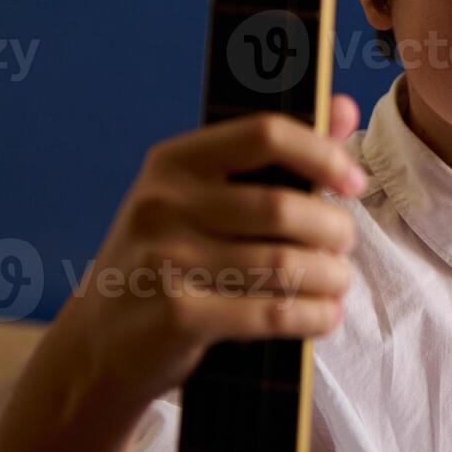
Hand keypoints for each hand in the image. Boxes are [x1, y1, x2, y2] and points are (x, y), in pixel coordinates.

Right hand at [61, 95, 368, 405]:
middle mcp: (164, 203)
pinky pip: (271, 312)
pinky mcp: (176, 316)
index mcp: (174, 162)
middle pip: (283, 207)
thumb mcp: (201, 198)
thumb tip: (344, 108)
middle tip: (345, 244)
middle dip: (334, 229)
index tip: (354, 182)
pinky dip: (313, 315)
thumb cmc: (166, 260)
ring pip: (284, 263)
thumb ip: (275, 156)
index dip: (323, 154)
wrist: (97, 343)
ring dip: (331, 277)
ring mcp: (167, 260)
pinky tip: (324, 315)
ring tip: (338, 282)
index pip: (265, 134)